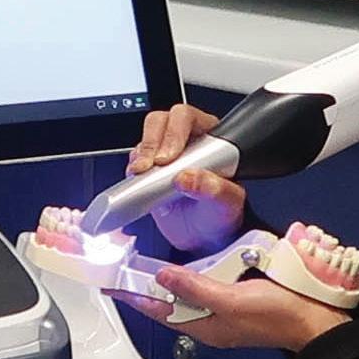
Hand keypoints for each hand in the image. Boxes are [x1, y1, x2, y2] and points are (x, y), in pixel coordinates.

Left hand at [111, 265, 349, 351]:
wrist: (315, 321)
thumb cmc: (278, 315)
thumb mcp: (232, 301)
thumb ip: (196, 289)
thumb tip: (164, 276)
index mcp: (203, 326)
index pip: (157, 310)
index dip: (132, 296)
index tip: (110, 283)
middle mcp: (208, 321)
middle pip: (167, 304)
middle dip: (146, 290)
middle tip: (124, 270)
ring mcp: (222, 312)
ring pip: (185, 297)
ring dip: (166, 283)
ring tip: (145, 268)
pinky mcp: (236, 301)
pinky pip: (204, 290)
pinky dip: (190, 279)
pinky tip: (186, 268)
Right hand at [128, 103, 245, 252]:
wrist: (203, 239)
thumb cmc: (221, 216)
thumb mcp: (226, 204)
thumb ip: (214, 189)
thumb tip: (188, 177)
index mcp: (211, 139)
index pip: (188, 118)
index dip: (174, 132)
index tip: (168, 158)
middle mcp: (186, 142)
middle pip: (161, 121)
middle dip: (152, 141)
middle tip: (151, 165)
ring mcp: (164, 156)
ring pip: (145, 138)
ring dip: (140, 154)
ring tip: (142, 173)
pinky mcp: (148, 172)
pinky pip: (134, 160)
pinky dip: (132, 168)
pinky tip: (138, 180)